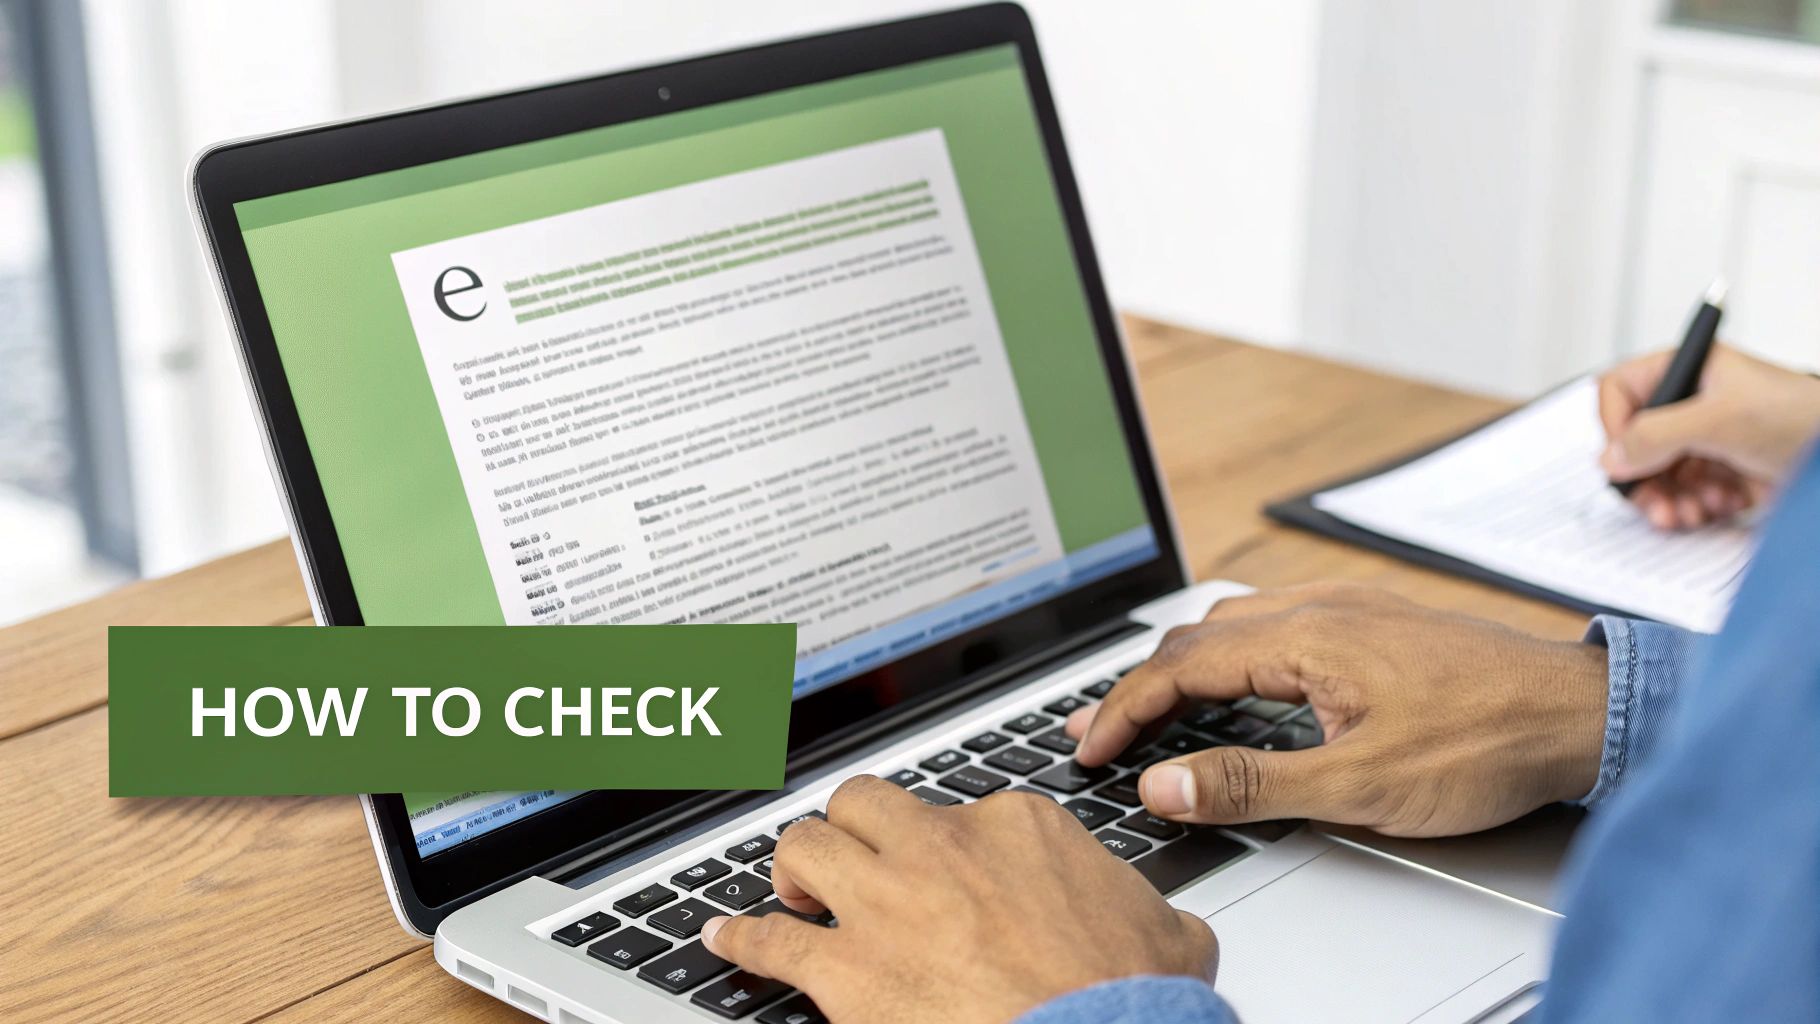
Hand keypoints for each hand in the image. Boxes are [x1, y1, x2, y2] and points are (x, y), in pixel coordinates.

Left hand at [701, 775, 1216, 1023]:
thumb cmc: (1129, 1000)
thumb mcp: (1165, 931)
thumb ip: (1141, 907)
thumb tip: (1160, 922)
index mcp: (1017, 827)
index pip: (960, 808)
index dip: (945, 845)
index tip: (941, 869)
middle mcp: (944, 848)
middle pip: (865, 803)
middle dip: (854, 829)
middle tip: (854, 862)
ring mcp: (890, 903)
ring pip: (806, 845)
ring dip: (795, 869)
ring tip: (796, 893)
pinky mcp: (849, 969)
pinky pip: (771, 939)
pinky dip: (742, 938)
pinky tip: (725, 939)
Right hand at [1069, 584, 1608, 837]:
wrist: (1582, 713)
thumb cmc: (1487, 742)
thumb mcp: (1359, 785)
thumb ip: (1250, 785)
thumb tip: (1164, 784)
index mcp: (1305, 637)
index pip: (1180, 666)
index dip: (1124, 710)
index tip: (1091, 749)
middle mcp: (1321, 607)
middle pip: (1197, 637)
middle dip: (1140, 685)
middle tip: (1101, 731)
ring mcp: (1350, 608)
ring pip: (1236, 623)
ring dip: (1184, 666)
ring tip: (1154, 708)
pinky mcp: (1375, 622)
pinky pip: (1275, 623)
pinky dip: (1230, 655)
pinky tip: (1240, 685)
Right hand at [1599, 343, 1819, 528]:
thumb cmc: (1802, 417)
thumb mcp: (1720, 420)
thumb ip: (1656, 435)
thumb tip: (1610, 458)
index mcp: (1690, 371)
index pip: (1621, 391)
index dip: (1614, 425)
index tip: (1623, 458)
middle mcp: (1693, 403)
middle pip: (1636, 443)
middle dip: (1645, 480)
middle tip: (1654, 505)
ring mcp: (1708, 439)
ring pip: (1659, 475)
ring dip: (1670, 500)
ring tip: (1688, 514)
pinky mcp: (1724, 471)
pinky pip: (1688, 494)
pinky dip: (1697, 507)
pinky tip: (1719, 506)